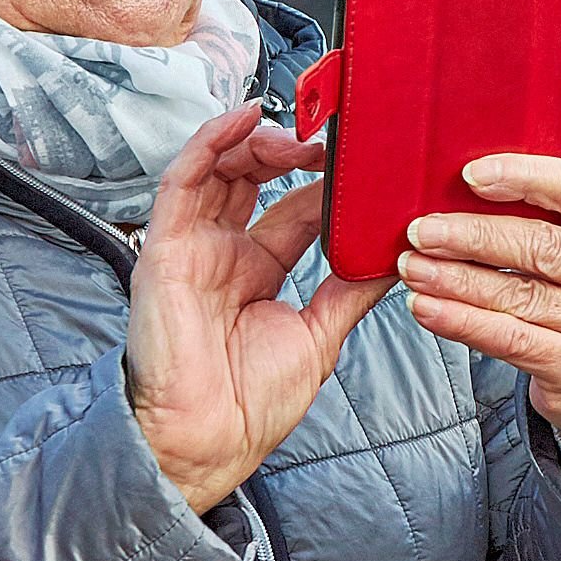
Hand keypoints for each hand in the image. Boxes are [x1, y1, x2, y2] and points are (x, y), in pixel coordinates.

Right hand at [125, 109, 388, 512]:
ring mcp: (194, 248)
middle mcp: (224, 255)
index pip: (293, 210)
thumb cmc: (251, 403)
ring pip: (219, 170)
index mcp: (258, 274)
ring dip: (257, 141)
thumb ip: (350, 290)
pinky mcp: (166, 248)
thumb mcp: (319, 335)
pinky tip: (242, 119)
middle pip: (253, 180)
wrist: (206, 441)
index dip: (323, 184)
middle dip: (291, 153)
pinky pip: (183, 182)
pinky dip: (210, 144)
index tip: (361, 164)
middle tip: (331, 143)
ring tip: (297, 133)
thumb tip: (394, 255)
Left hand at [398, 155, 560, 470]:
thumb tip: (468, 184)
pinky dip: (462, 321)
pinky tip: (428, 307)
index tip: (470, 175)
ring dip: (455, 279)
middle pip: (544, 245)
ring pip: (520, 294)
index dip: (523, 178)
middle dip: (473, 235)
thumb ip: (557, 213)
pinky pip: (510, 338)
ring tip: (414, 267)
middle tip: (422, 230)